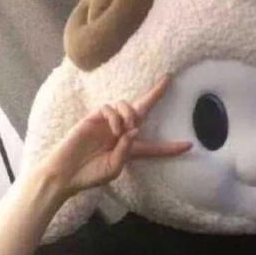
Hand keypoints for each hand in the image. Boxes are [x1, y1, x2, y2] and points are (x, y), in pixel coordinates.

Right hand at [38, 74, 191, 197]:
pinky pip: (110, 108)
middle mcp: (122, 132)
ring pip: (127, 105)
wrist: (65, 174)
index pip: (156, 146)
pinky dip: (116, 116)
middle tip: (168, 80)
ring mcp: (108, 123)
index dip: (171, 148)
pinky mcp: (94, 118)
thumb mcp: (114, 167)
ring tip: (127, 128)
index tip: (189, 146)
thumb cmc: (91, 174)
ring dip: (131, 114)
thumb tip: (135, 129)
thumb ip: (126, 150)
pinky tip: (115, 128)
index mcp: (131, 148)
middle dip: (156, 94)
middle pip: (143, 109)